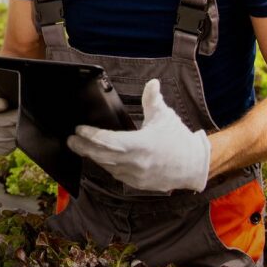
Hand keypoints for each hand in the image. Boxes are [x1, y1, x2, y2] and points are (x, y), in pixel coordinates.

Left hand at [66, 78, 210, 192]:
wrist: (195, 165)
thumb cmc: (178, 139)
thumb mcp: (164, 116)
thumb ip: (153, 99)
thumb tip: (152, 83)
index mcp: (141, 145)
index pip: (108, 141)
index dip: (91, 136)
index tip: (79, 130)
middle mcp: (136, 163)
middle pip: (102, 156)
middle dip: (84, 148)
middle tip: (71, 140)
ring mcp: (136, 176)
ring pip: (107, 167)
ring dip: (93, 157)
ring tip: (81, 147)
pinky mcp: (137, 184)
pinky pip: (116, 174)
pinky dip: (107, 166)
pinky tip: (99, 158)